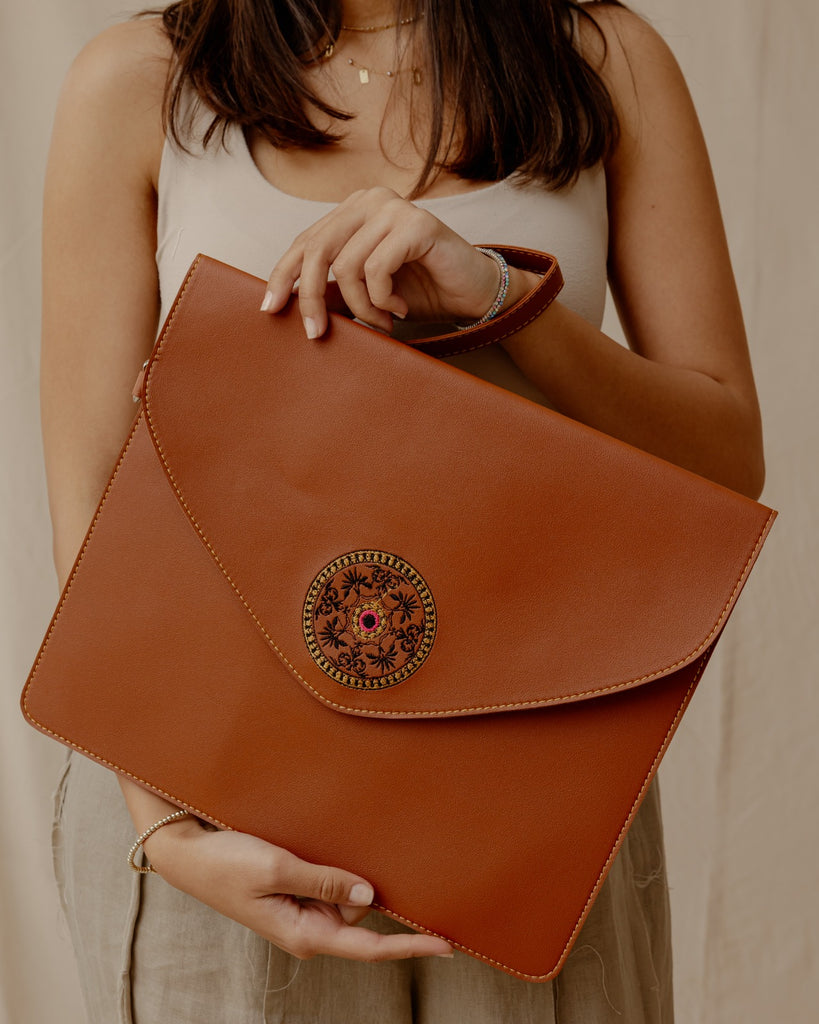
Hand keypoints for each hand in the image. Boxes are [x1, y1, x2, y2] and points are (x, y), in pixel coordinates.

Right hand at [145, 818, 452, 961]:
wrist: (187, 852)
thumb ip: (325, 881)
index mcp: (304, 934)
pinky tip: (313, 848)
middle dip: (361, 884)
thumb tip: (368, 896)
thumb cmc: (226, 863)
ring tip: (304, 846)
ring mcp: (302, 911)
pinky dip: (333, 867)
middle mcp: (308, 928)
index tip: (446, 945)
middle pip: (361, 914)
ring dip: (341, 869)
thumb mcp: (277, 868)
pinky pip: (330, 883)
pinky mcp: (295, 892)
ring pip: (346, 894)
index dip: (409, 946)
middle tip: (323, 852)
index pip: (369, 946)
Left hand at [260, 187, 502, 336]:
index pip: (304, 241)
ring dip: (361, 307)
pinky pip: (376, 269)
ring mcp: (393, 207)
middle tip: (316, 333)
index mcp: (352, 211)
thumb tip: (285, 304)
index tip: (269, 310)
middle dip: (310, 298)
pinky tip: (400, 308)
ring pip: (345, 266)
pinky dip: (383, 300)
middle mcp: (369, 201)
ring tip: (382, 323)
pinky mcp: (416, 223)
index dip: (282, 275)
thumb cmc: (420, 291)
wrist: (473, 293)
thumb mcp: (364, 292)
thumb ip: (331, 289)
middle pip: (316, 250)